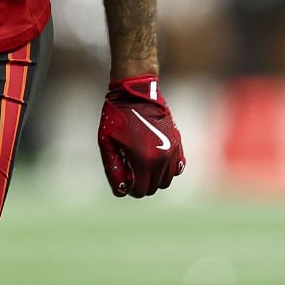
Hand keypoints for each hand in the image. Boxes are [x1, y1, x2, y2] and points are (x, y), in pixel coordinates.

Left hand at [98, 74, 184, 196]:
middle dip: (141, 184)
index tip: (124, 178)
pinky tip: (155, 159)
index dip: (130, 189)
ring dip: (155, 178)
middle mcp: (161, 158)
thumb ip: (113, 169)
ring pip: (167, 180)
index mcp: (142, 159)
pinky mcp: (178, 143)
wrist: (136, 92)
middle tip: (130, 170)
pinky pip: (178, 168)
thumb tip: (121, 191)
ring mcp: (172, 150)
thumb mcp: (107, 143)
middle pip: (154, 187)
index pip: (140, 191)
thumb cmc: (117, 117)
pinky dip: (167, 169)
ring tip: (141, 164)